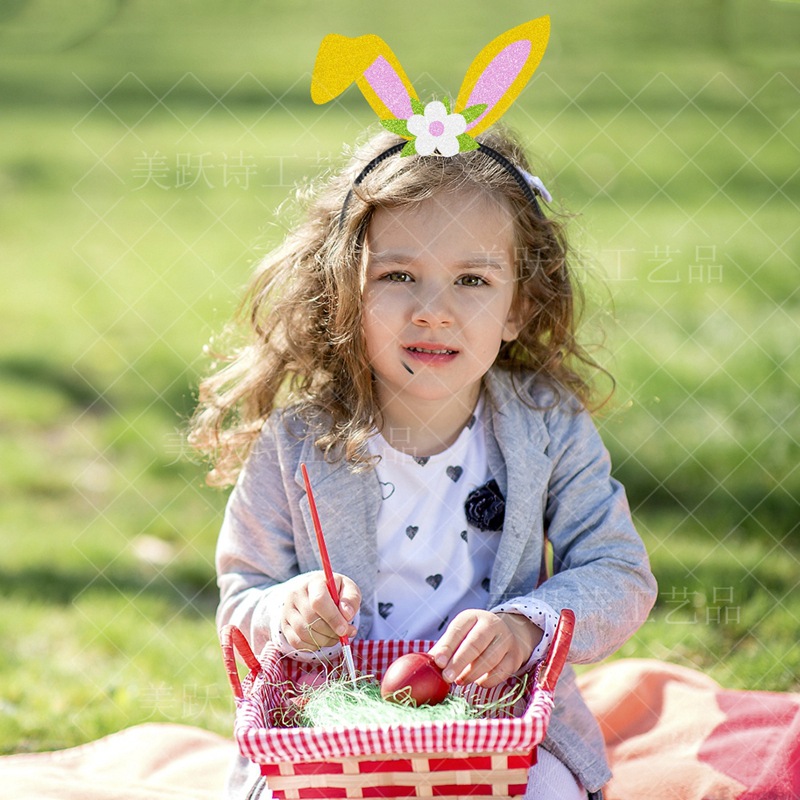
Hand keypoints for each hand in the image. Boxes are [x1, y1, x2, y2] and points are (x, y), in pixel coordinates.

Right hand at [280, 571, 360, 650]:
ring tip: (336, 636)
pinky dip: (313, 646)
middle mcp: (296, 594)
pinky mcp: (285, 625)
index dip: (333, 618)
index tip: (345, 629)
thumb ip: (351, 599)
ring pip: (303, 633)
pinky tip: (323, 640)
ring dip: (324, 640)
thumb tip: (347, 615)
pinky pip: (296, 642)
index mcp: (313, 582)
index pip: (318, 601)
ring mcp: (287, 610)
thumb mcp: (348, 588)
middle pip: (311, 619)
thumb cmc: (336, 591)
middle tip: (345, 634)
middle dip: (331, 631)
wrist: (317, 592)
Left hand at [428, 610, 542, 688]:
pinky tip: (478, 682)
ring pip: (489, 659)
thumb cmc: (475, 636)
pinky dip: (487, 680)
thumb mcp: (460, 634)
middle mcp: (491, 624)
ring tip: (460, 681)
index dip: (447, 647)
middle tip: (447, 677)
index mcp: (473, 616)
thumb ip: (445, 647)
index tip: (438, 662)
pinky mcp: (515, 656)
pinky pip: (501, 672)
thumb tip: (426, 662)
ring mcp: (506, 640)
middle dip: (459, 662)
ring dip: (472, 674)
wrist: (508, 634)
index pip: (458, 630)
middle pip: (475, 644)